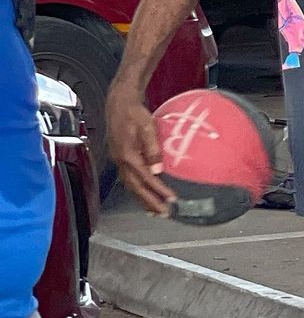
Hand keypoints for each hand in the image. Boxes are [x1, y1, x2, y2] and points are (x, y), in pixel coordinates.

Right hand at [105, 80, 173, 216]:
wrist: (118, 103)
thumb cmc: (134, 112)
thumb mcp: (147, 127)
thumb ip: (153, 148)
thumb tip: (158, 169)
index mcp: (127, 155)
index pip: (145, 178)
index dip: (158, 190)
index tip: (171, 199)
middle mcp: (121, 161)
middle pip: (135, 188)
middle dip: (149, 202)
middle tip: (163, 213)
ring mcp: (118, 160)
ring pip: (130, 186)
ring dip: (142, 199)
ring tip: (154, 210)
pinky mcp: (119, 158)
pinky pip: (128, 179)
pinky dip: (137, 189)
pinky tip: (144, 193)